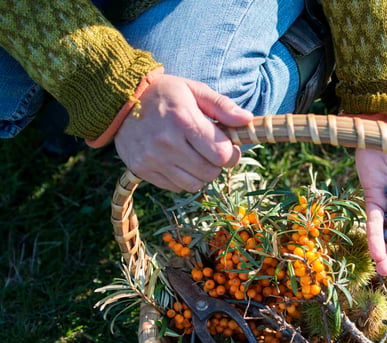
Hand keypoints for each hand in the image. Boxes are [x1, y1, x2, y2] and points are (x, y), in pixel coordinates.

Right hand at [114, 74, 252, 191]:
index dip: (231, 153)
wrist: (119, 100)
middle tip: (208, 150)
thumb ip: (222, 106)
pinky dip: (182, 178)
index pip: (222, 154)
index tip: (227, 145)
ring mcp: (152, 158)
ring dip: (200, 173)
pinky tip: (176, 160)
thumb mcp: (194, 90)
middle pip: (210, 172)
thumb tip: (248, 120)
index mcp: (183, 120)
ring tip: (193, 155)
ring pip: (194, 184)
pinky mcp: (141, 170)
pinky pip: (175, 187)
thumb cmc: (164, 93)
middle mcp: (166, 142)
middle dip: (216, 163)